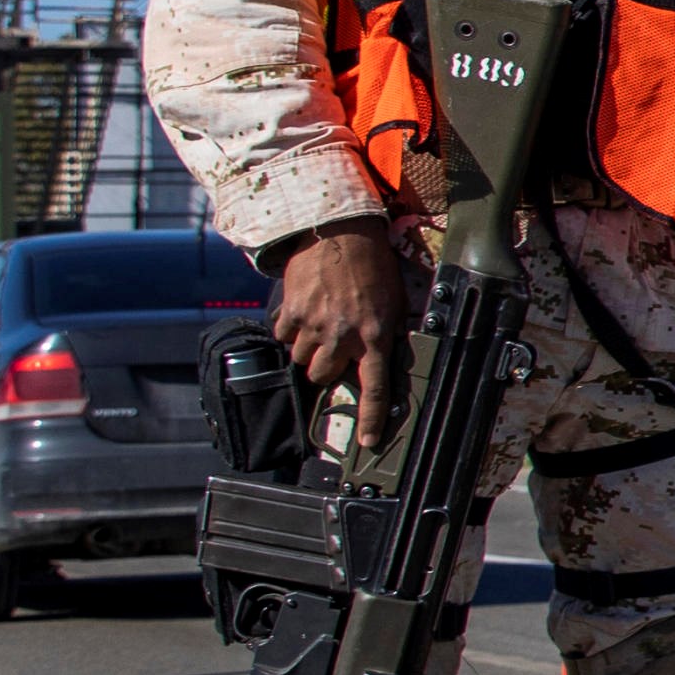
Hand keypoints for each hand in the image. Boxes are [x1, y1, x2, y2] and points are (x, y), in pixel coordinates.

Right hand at [272, 219, 414, 447]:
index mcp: (374, 336)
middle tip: (333, 343)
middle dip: (325, 365)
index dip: (371, 418)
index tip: (368, 441)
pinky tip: (305, 308)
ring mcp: (314, 326)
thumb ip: (383, 335)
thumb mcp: (391, 304)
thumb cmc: (371, 267)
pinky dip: (291, 328)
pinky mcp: (291, 313)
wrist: (340, 233)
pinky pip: (283, 335)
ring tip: (321, 319)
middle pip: (322, 375)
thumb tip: (380, 361)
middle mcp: (343, 336)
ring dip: (308, 345)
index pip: (375, 387)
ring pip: (301, 358)